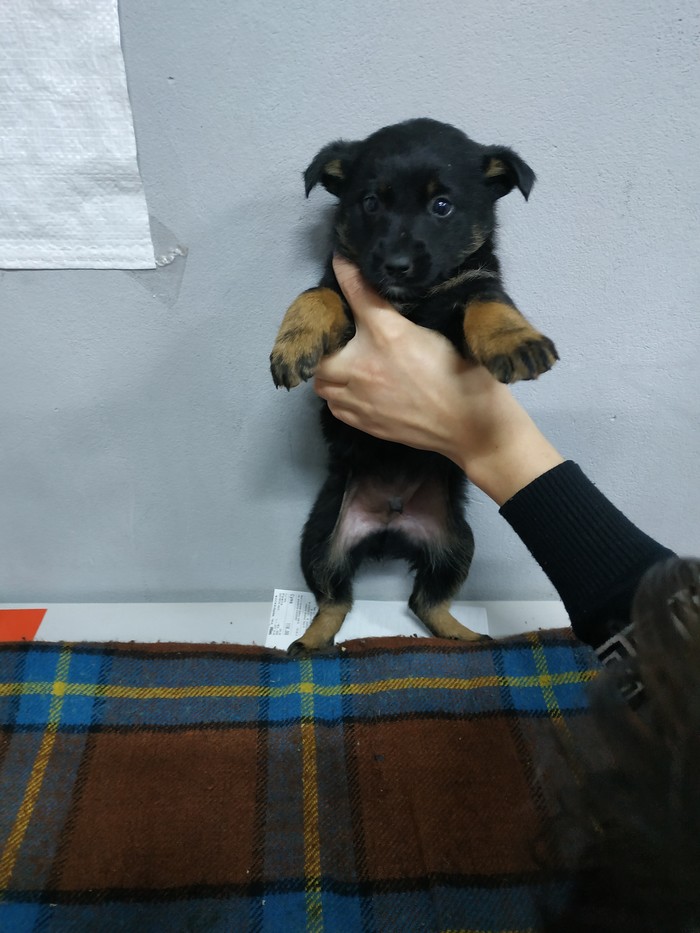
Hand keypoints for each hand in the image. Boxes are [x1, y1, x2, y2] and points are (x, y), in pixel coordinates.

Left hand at [314, 257, 563, 504]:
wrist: (471, 425)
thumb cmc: (463, 375)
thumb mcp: (438, 333)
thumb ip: (405, 316)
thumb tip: (387, 303)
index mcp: (388, 336)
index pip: (358, 294)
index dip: (346, 273)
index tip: (340, 260)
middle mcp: (365, 367)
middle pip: (322, 351)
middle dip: (326, 343)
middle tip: (340, 337)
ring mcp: (361, 399)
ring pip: (322, 384)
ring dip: (328, 372)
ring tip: (345, 365)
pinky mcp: (365, 422)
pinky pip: (335, 407)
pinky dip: (338, 397)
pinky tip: (356, 390)